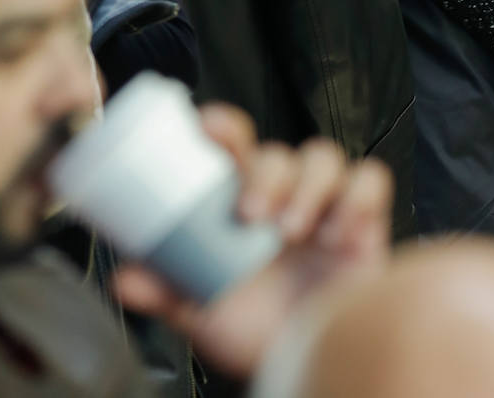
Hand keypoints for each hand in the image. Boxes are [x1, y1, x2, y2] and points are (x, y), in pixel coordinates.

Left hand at [112, 104, 392, 379]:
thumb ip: (166, 292)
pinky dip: (357, 199)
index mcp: (241, 201)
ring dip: (308, 187)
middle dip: (267, 174)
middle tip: (253, 216)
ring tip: (296, 231)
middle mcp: (283, 195)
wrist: (309, 367)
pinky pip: (370, 180)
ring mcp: (326, 205)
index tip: (208, 127)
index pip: (233, 143)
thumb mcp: (205, 311)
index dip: (223, 126)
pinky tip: (341, 237)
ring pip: (322, 155)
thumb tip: (123, 279)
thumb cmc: (257, 332)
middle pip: (278, 150)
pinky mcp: (366, 220)